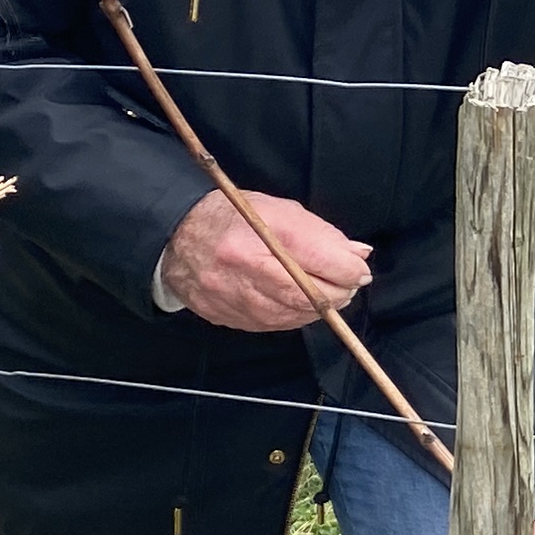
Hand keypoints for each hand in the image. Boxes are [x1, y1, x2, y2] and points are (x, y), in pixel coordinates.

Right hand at [160, 188, 371, 331]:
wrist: (175, 238)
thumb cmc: (230, 217)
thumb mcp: (277, 210)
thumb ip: (320, 233)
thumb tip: (357, 255)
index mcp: (258, 233)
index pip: (319, 258)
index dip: (348, 269)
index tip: (358, 269)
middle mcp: (246, 269)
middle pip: (310, 293)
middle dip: (339, 292)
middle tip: (349, 283)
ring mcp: (236, 298)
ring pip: (296, 314)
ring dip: (321, 307)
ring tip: (329, 293)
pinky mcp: (231, 318)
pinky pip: (276, 324)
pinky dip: (297, 316)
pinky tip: (301, 303)